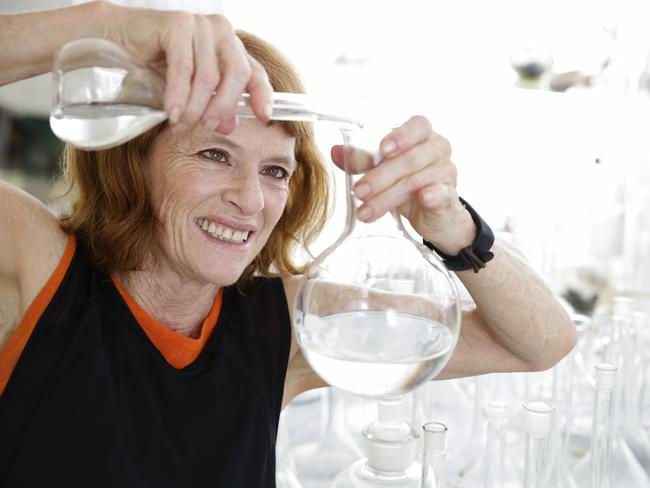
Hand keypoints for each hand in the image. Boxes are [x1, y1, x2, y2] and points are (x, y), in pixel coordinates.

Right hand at [106, 3, 272, 133]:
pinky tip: (172, 113)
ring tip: (181, 125)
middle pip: (237, 75)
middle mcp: (221, 32)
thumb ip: (212, 105)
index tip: (264, 117)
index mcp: (230, 47)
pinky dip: (179, 95)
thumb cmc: (156, 63)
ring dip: (195, 107)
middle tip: (206, 126)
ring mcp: (201, 25)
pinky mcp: (177, 24)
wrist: (118, 38)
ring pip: (208, 76)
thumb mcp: (190, 90)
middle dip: (223, 107)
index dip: (262, 95)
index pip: (255, 72)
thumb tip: (228, 126)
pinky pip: (184, 68)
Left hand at [330, 116, 475, 254]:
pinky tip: (423, 199)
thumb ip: (363, 159)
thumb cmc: (408, 184)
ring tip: (365, 212)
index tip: (382, 150)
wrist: (434, 215)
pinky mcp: (449, 197)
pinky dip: (432, 195)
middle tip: (358, 192)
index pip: (417, 126)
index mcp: (422, 136)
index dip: (400, 136)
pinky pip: (442, 193)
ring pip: (416, 180)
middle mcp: (438, 149)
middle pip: (410, 158)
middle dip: (380, 177)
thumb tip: (335, 151)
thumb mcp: (383, 170)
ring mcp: (446, 173)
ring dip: (387, 197)